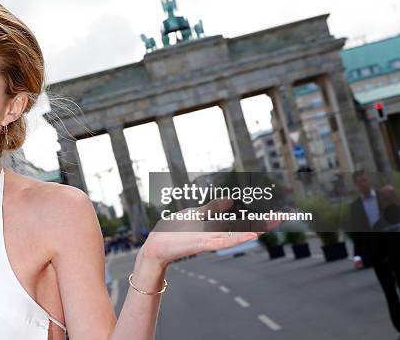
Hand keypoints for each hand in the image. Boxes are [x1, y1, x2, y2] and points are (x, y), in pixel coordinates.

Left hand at [140, 198, 280, 266]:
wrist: (157, 246)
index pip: (243, 220)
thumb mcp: (196, 213)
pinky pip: (224, 241)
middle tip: (286, 217)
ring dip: (257, 227)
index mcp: (218, 226)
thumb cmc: (175, 230)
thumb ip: (214, 208)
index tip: (278, 213)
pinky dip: (238, 238)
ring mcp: (212, 240)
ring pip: (239, 233)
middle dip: (265, 222)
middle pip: (246, 226)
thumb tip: (232, 199)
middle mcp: (218, 234)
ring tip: (275, 222)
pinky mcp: (202, 244)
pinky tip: (252, 234)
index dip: (260, 216)